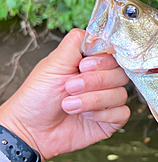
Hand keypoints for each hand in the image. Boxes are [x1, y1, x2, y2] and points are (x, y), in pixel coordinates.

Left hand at [0, 29, 129, 161]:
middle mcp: (101, 81)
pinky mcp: (110, 121)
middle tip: (70, 87)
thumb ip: (75, 44)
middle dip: (94, 82)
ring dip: (93, 100)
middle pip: (120, 74)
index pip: (113, 54)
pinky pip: (122, 113)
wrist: (31, 130)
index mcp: (90, 64)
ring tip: (69, 105)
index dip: (102, 61)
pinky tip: (86, 117)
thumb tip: (96, 31)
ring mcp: (107, 101)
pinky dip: (103, 115)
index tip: (83, 66)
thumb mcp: (53, 64)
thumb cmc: (37, 98)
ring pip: (121, 94)